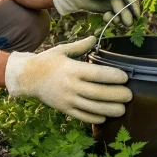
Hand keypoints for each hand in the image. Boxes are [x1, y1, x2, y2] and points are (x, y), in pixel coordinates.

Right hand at [4, 36, 132, 123]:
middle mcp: (71, 85)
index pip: (97, 74)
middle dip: (116, 95)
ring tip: (122, 109)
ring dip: (109, 109)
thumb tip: (94, 38)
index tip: (125, 77)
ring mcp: (67, 99)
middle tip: (130, 95)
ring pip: (92, 107)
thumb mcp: (62, 50)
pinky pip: (81, 116)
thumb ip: (80, 46)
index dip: (113, 76)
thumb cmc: (47, 61)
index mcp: (72, 69)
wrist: (27, 78)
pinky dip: (94, 118)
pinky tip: (105, 117)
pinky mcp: (64, 109)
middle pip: (97, 93)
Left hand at [52, 0, 140, 26]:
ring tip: (113, 22)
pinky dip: (115, 19)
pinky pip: (119, 15)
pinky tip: (105, 18)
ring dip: (122, 18)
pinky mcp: (114, 8)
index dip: (133, 2)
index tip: (136, 13)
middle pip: (130, 2)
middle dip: (129, 14)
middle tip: (127, 25)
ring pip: (125, 10)